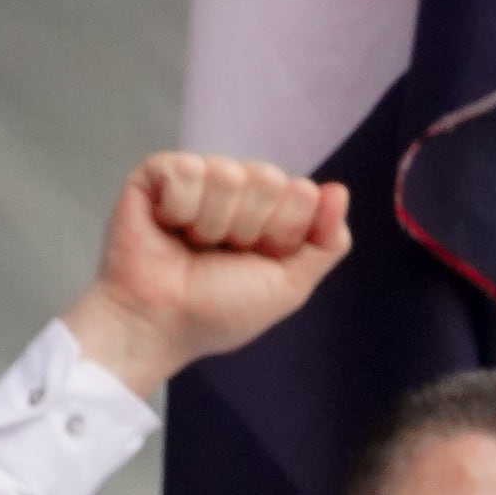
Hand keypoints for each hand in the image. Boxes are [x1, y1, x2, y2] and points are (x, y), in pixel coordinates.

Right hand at [59, 153, 355, 400]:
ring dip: (211, 225)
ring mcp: (198, 179)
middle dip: (247, 228)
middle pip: (270, 178)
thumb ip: (327, 243)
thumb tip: (338, 190)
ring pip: (229, 174)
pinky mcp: (157, 173)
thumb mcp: (289, 286)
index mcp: (269, 213)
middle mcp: (237, 191)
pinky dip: (179, 210)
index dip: (282, 233)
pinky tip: (166, 227)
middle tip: (219, 254)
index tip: (255, 260)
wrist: (159, 324)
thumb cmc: (216, 311)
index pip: (302, 192)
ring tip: (190, 245)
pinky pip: (188, 170)